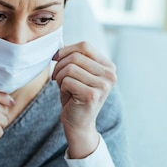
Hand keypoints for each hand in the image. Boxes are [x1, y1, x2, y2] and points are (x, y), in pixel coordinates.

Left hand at [52, 42, 115, 157]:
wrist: (78, 123)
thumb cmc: (75, 96)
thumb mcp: (77, 73)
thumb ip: (74, 57)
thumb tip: (61, 43)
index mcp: (108, 66)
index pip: (85, 46)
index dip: (66, 50)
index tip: (56, 58)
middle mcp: (110, 74)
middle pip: (76, 56)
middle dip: (59, 65)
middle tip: (57, 77)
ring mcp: (103, 85)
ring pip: (70, 68)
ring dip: (60, 76)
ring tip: (63, 86)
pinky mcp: (92, 95)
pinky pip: (67, 81)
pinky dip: (61, 87)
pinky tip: (68, 95)